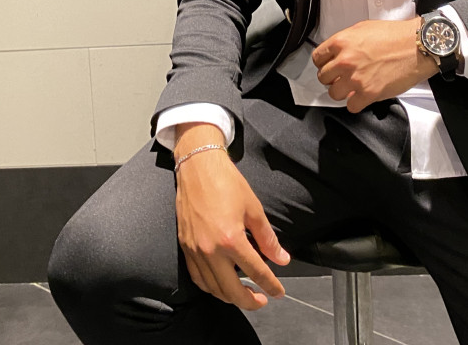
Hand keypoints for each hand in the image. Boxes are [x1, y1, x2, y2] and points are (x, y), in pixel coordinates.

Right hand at [174, 125, 289, 311]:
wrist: (198, 166)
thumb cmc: (226, 182)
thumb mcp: (254, 208)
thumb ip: (267, 238)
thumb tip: (281, 259)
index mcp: (231, 239)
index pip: (256, 273)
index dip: (271, 285)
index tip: (278, 292)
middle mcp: (211, 250)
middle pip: (232, 291)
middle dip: (250, 301)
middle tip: (262, 299)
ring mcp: (195, 251)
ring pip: (213, 289)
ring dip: (230, 297)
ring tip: (243, 294)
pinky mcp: (185, 247)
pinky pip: (198, 278)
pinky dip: (210, 287)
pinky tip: (220, 285)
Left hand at [311, 18, 437, 111]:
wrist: (416, 47)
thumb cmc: (395, 36)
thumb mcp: (364, 28)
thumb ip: (347, 41)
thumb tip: (339, 52)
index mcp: (342, 42)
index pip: (318, 57)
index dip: (323, 63)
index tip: (327, 66)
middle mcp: (345, 60)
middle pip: (323, 77)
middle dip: (332, 78)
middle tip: (341, 77)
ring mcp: (355, 78)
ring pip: (333, 93)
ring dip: (342, 92)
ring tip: (352, 87)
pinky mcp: (368, 93)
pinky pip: (351, 106)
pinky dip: (356, 103)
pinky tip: (362, 96)